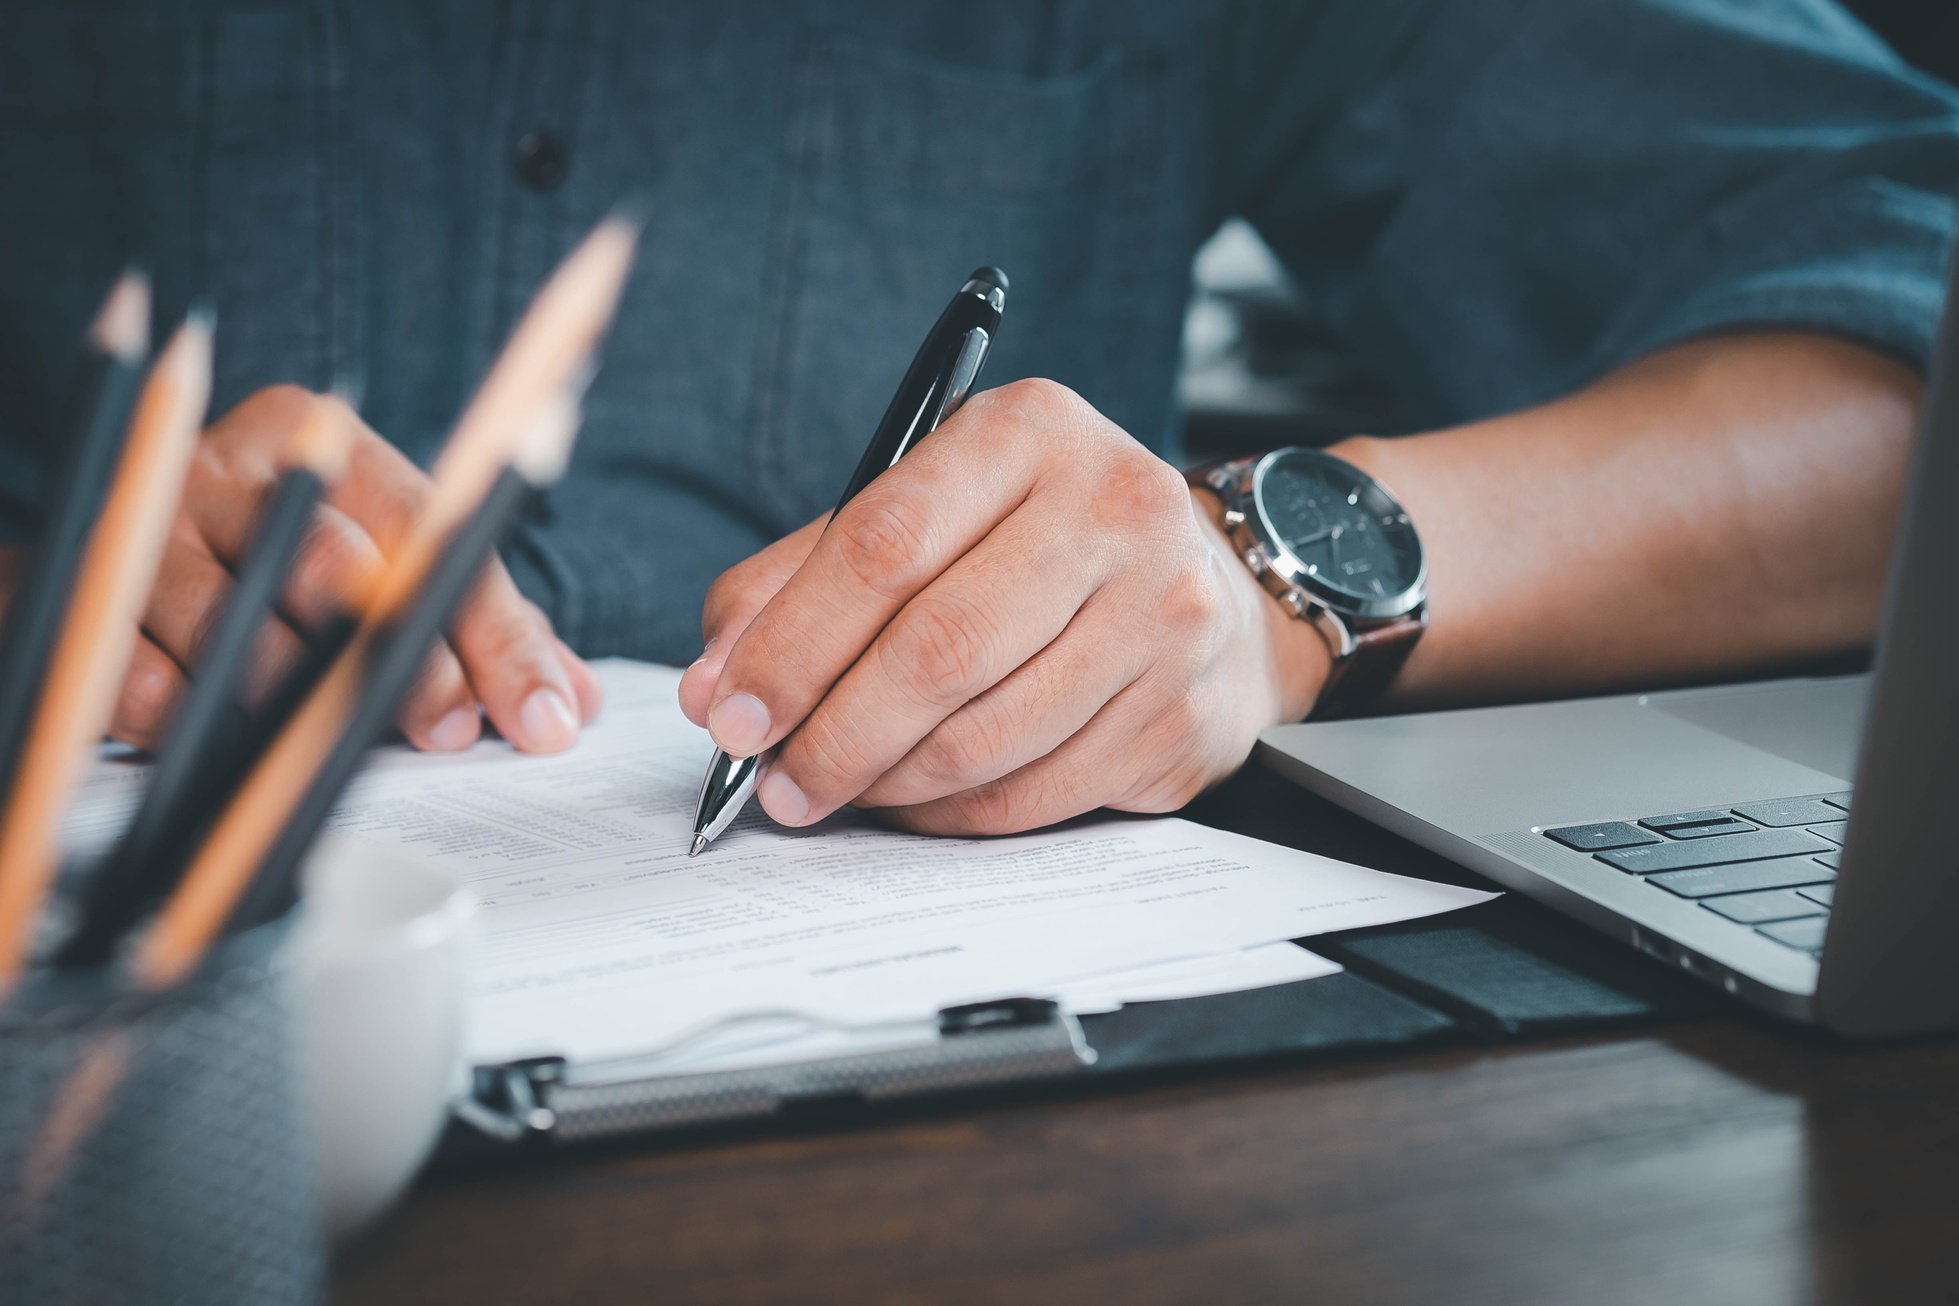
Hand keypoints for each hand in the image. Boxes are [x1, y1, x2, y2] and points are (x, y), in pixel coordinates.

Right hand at [61, 385, 600, 751]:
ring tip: (331, 754)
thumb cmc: (283, 564)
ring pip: (232, 623)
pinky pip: (136, 673)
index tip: (539, 715)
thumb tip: (570, 700)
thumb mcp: (387, 568)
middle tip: (448, 736)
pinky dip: (190, 724)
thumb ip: (482, 627)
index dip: (493, 631)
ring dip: (295, 704)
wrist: (116, 539)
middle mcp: (233, 467)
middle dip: (402, 667)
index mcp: (324, 441)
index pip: (434, 532)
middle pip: (333, 567)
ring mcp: (144, 521)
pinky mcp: (68, 585)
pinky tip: (230, 753)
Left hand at [677, 379, 1331, 835]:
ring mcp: (1163, 617)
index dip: (793, 642)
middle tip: (777, 782)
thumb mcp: (926, 513)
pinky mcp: (1180, 715)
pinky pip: (1033, 794)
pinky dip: (951, 815)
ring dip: (887, 784)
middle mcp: (1114, 509)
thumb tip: (714, 686)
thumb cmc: (1035, 546)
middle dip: (834, 734)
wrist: (1213, 591)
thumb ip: (804, 579)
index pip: (884, 543)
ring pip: (985, 738)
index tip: (729, 711)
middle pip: (938, 650)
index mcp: (1030, 432)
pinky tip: (915, 802)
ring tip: (837, 790)